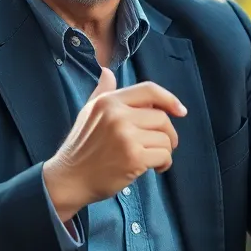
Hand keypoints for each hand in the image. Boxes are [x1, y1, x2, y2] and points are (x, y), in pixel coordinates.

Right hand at [42, 67, 185, 221]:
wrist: (69, 178)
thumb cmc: (81, 147)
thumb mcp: (88, 112)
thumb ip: (102, 92)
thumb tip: (108, 71)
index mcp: (109, 101)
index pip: (149, 90)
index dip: (169, 99)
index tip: (181, 111)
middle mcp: (117, 115)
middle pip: (162, 118)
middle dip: (168, 134)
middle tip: (163, 145)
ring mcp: (126, 136)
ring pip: (165, 138)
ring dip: (165, 151)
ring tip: (154, 158)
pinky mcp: (133, 158)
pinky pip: (164, 156)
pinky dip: (164, 164)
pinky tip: (155, 168)